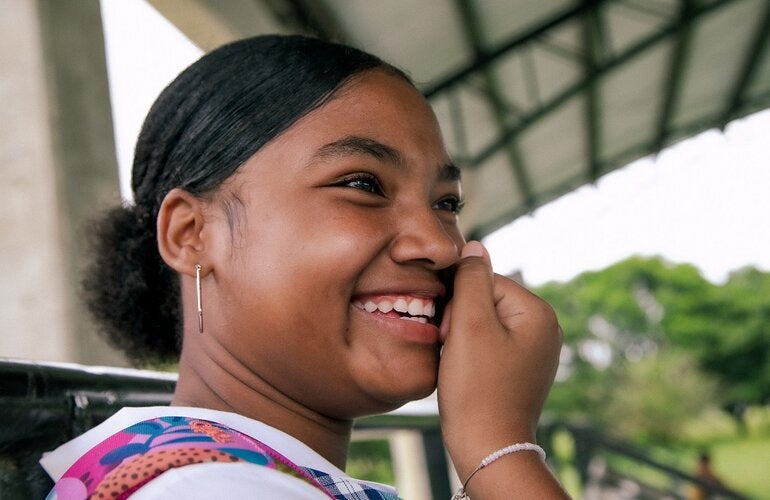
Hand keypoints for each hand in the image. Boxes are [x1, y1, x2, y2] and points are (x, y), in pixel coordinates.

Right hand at [437, 241, 562, 480]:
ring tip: (460, 364)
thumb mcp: (469, 325)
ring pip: (484, 323)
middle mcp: (545, 329)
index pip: (486, 280)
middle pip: (486, 301)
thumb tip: (474, 246)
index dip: (458, 301)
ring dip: (462, 336)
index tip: (449, 331)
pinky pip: (489, 344)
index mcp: (539, 313)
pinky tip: (467, 373)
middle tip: (454, 349)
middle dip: (461, 319)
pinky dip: (471, 353)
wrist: (487, 447)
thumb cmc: (477, 389)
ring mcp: (535, 351)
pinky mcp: (522, 369)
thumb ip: (470, 279)